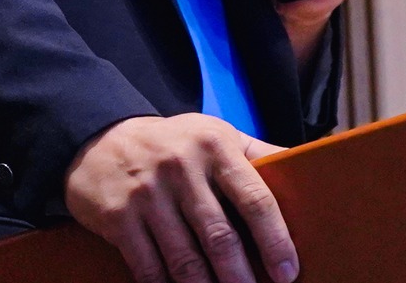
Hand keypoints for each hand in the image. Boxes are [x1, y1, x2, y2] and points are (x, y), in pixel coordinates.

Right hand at [65, 114, 296, 282]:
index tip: (287, 272)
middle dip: (241, 277)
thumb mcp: (217, 136)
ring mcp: (147, 194)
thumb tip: (306, 167)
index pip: (255, 199)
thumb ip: (259, 154)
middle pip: (220, 236)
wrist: (100, 138)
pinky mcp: (118, 217)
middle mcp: (181, 167)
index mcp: (215, 147)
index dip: (275, 241)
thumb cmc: (175, 144)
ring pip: (185, 259)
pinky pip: (148, 267)